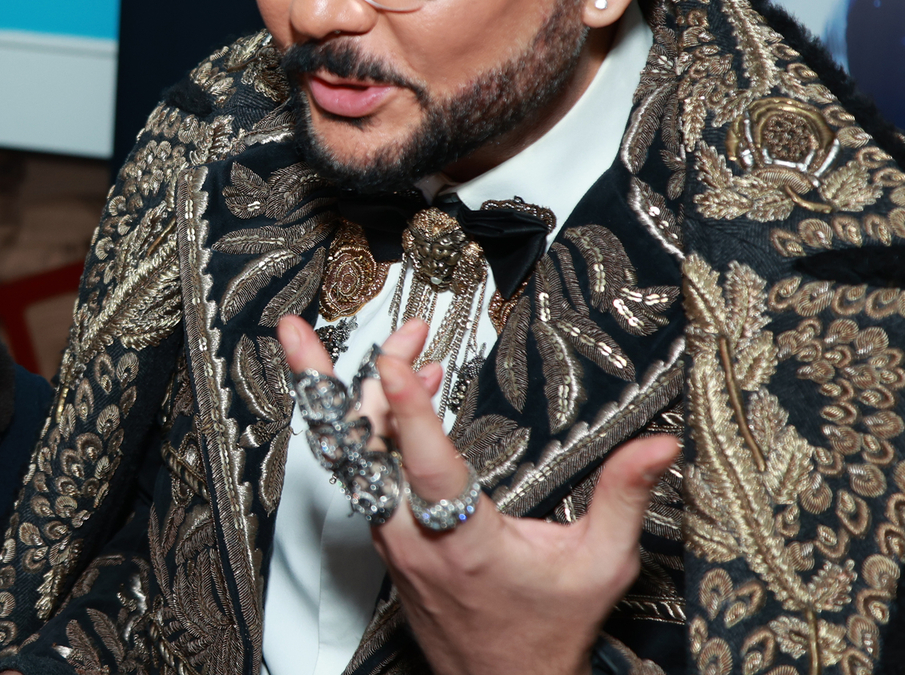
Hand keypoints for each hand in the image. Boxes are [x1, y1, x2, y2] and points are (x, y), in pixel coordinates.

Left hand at [278, 316, 678, 674]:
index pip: (426, 465)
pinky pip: (366, 470)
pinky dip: (377, 424)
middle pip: (351, 448)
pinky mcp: (384, 537)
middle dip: (325, 380)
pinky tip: (407, 391)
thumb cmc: (546, 631)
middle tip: (302, 328)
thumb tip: (658, 445)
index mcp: (464, 542)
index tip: (392, 360)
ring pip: (355, 454)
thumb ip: (624, 498)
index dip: (406, 408)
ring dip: (368, 394)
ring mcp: (389, 537)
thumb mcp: (600, 566)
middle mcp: (412, 537)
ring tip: (402, 343)